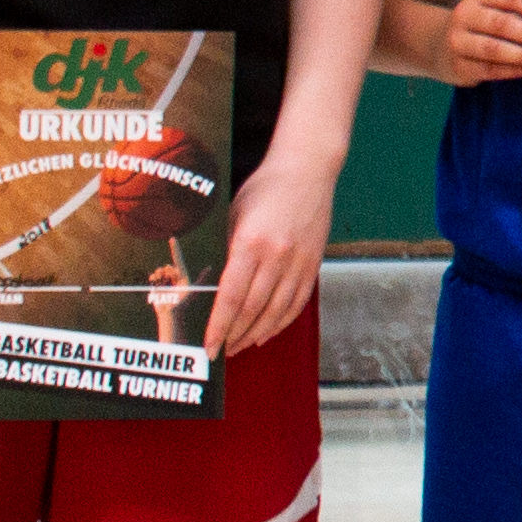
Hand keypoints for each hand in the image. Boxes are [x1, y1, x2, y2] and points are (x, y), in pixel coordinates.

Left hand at [211, 153, 338, 358]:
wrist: (307, 171)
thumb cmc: (264, 189)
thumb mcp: (233, 216)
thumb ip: (226, 251)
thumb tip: (212, 287)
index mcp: (252, 242)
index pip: (232, 296)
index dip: (218, 326)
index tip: (208, 345)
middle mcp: (278, 256)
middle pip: (253, 309)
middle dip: (234, 335)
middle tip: (220, 351)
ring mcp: (299, 262)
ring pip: (276, 311)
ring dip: (255, 333)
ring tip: (239, 346)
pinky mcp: (313, 263)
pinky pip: (296, 302)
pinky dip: (280, 322)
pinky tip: (266, 332)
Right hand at [439, 0, 521, 81]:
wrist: (439, 46)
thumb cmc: (478, 28)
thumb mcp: (492, 10)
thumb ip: (517, 13)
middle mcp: (464, 16)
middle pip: (502, 24)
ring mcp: (458, 42)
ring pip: (494, 49)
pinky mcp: (458, 66)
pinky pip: (489, 69)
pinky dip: (513, 70)